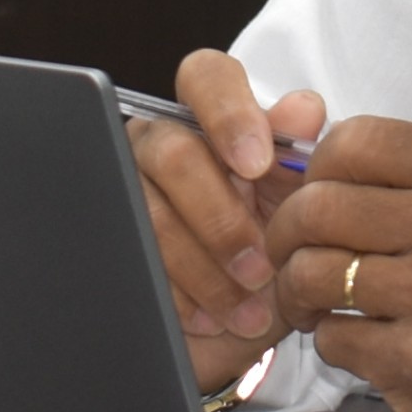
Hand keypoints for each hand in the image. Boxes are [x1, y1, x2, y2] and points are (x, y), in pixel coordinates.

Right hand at [130, 49, 331, 395]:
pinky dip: (178, 297)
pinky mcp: (106, 241)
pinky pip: (131, 260)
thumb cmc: (270, 261)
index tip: (257, 164)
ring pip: (150, 214)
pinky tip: (208, 318)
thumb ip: (301, 163)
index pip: (207, 77)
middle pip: (173, 153)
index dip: (229, 113)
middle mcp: (159, 143)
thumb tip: (305, 108)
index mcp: (212, 123)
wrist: (236, 333)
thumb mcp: (297, 220)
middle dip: (221, 218)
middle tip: (258, 268)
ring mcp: (124, 190)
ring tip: (246, 311)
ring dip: (206, 271)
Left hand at [270, 116, 411, 411]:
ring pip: (311, 274)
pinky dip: (332, 340)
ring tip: (316, 298)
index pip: (359, 140)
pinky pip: (332, 337)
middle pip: (319, 207)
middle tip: (294, 250)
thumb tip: (323, 156)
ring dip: (299, 290)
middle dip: (287, 232)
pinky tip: (360, 337)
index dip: (320, 164)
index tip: (319, 187)